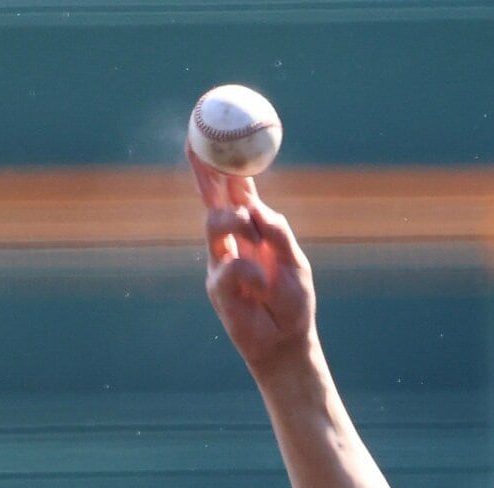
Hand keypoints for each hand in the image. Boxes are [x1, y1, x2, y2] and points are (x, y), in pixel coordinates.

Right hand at [188, 146, 316, 375]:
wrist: (287, 344)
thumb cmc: (294, 306)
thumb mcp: (296, 263)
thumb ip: (279, 234)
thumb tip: (257, 207)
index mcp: (254, 232)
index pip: (236, 193)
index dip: (225, 167)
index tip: (215, 137)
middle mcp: (233, 242)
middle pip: (212, 199)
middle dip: (203, 171)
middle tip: (198, 145)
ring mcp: (221, 262)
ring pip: (215, 222)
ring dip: (234, 220)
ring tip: (250, 230)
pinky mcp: (217, 286)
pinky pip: (231, 264)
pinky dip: (252, 272)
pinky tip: (262, 287)